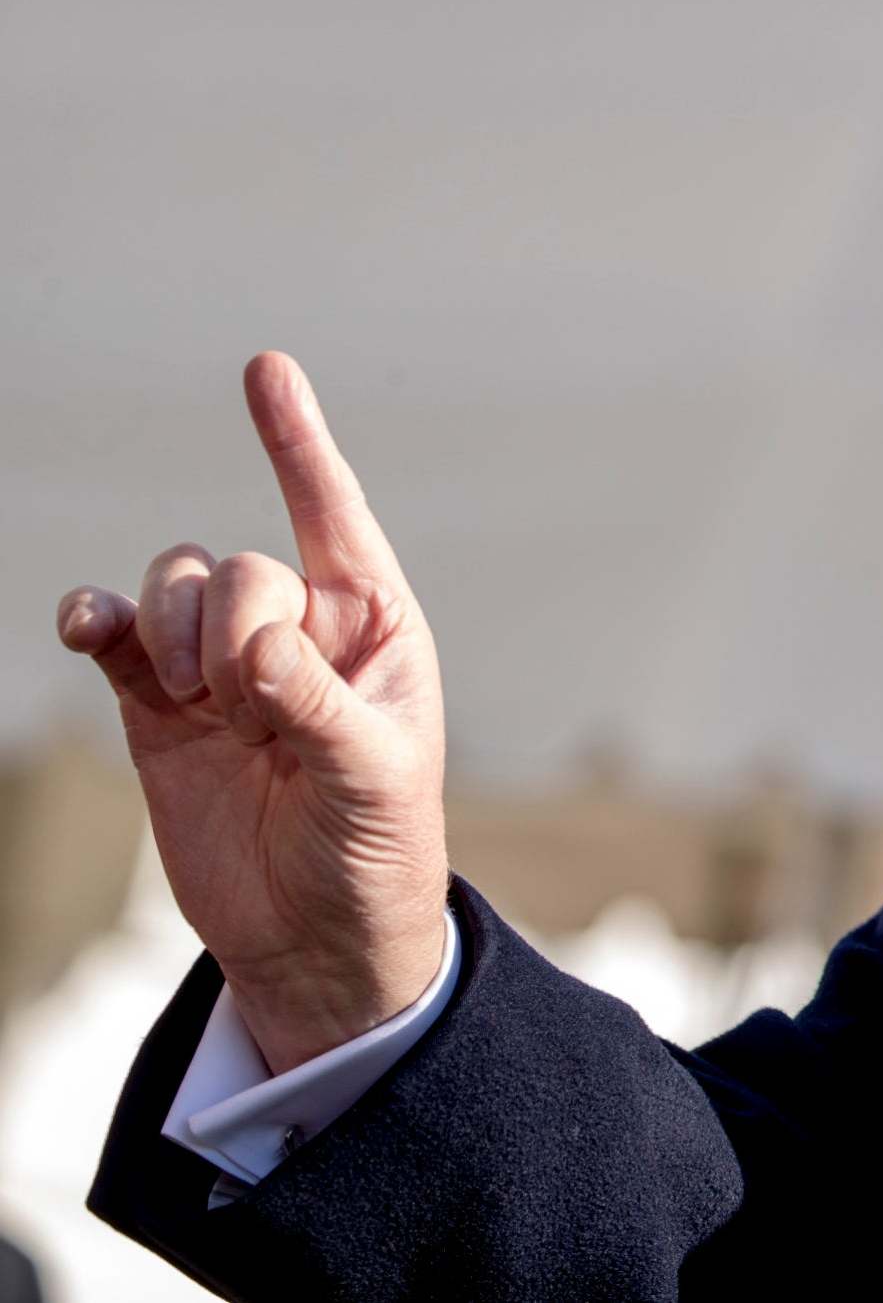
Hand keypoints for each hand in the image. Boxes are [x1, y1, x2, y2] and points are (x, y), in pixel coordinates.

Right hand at [56, 351, 448, 1072]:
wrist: (314, 934)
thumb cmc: (376, 843)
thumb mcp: (371, 774)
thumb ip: (314, 703)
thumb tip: (249, 650)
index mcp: (372, 625)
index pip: (333, 514)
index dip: (297, 443)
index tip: (265, 368)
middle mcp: (296, 627)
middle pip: (240, 566)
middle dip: (237, 631)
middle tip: (264, 716)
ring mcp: (221, 664)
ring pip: (175, 588)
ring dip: (178, 640)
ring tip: (223, 720)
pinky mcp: (158, 706)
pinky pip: (113, 636)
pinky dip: (94, 622)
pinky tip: (87, 629)